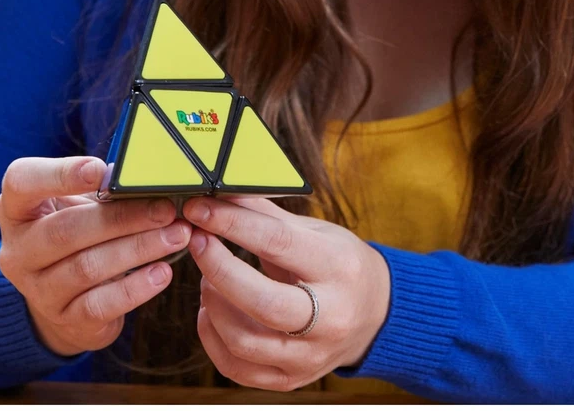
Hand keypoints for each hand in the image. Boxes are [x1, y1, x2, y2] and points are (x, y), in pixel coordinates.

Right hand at [0, 155, 192, 355]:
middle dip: (122, 218)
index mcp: (18, 208)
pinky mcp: (64, 319)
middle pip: (65, 230)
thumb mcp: (77, 205)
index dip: (59, 174)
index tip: (100, 170)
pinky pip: (100, 304)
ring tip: (176, 235)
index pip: (21, 183)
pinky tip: (162, 272)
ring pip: (87, 267)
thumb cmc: (77, 234)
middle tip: (165, 209)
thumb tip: (153, 175)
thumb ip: (103, 188)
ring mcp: (38, 289)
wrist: (65, 298)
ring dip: (138, 248)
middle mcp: (19, 250)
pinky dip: (135, 288)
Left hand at [182, 195, 389, 391]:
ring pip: (244, 341)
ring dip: (213, 304)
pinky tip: (211, 312)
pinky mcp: (293, 379)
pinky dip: (213, 338)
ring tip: (209, 278)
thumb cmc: (340, 264)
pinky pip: (238, 368)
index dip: (232, 223)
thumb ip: (267, 215)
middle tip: (198, 241)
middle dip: (219, 268)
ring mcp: (311, 355)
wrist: (375, 313)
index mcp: (338, 267)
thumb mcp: (315, 231)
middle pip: (262, 302)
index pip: (278, 243)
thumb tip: (222, 193)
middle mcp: (330, 316)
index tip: (201, 208)